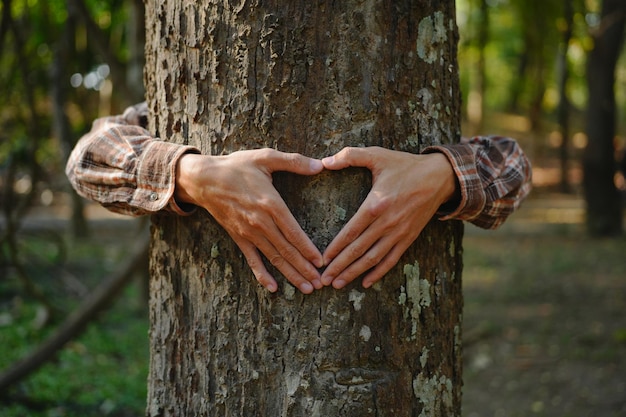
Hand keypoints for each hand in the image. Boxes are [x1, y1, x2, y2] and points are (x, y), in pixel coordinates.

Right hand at [175, 148, 324, 293]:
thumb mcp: (265, 157)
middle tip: (320, 283)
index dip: (308, 249)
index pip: (293, 232)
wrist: (203, 179)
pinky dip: (262, 275)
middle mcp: (261, 222)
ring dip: (290, 274)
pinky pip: (252, 260)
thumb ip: (294, 161)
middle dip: (304, 268)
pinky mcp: (239, 237)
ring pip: (274, 258)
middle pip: (287, 250)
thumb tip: (320, 165)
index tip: (321, 262)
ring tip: (306, 288)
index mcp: (271, 204)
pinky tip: (272, 288)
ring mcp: (249, 233)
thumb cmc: (236, 166)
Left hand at [320, 147, 456, 288]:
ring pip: (373, 259)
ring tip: (337, 284)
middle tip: (323, 280)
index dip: (335, 247)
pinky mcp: (409, 238)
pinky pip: (391, 260)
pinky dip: (378, 273)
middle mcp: (387, 222)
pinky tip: (365, 283)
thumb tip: (324, 161)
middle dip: (339, 266)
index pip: (351, 231)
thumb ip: (350, 156)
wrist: (439, 177)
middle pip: (359, 250)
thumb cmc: (404, 165)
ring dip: (354, 273)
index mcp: (376, 204)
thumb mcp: (377, 155)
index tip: (322, 259)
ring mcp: (399, 232)